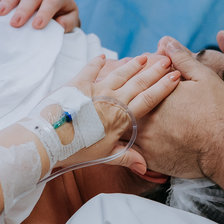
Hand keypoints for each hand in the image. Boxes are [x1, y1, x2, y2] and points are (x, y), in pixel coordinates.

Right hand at [0, 0, 79, 31]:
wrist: (57, 4)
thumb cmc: (63, 14)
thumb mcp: (70, 18)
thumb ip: (68, 22)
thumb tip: (59, 24)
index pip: (51, 1)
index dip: (44, 13)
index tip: (37, 26)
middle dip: (23, 10)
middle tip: (15, 23)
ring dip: (6, 2)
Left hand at [51, 54, 180, 173]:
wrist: (48, 139)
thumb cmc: (76, 151)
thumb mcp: (104, 156)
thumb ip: (126, 157)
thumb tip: (146, 167)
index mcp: (121, 117)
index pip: (148, 98)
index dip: (163, 87)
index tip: (176, 77)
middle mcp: (112, 99)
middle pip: (138, 82)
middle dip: (154, 71)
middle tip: (166, 60)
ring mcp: (95, 89)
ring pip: (119, 73)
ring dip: (133, 65)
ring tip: (144, 57)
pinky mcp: (77, 83)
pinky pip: (90, 69)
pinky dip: (96, 62)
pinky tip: (103, 56)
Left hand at [135, 37, 223, 178]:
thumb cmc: (219, 112)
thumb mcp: (203, 78)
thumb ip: (182, 60)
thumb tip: (166, 42)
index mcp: (154, 95)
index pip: (136, 84)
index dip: (135, 81)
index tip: (139, 83)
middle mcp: (144, 116)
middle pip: (124, 107)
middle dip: (121, 103)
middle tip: (127, 105)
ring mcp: (144, 139)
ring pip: (122, 130)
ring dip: (120, 125)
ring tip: (124, 123)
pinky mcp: (149, 159)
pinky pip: (129, 154)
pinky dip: (125, 148)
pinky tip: (126, 145)